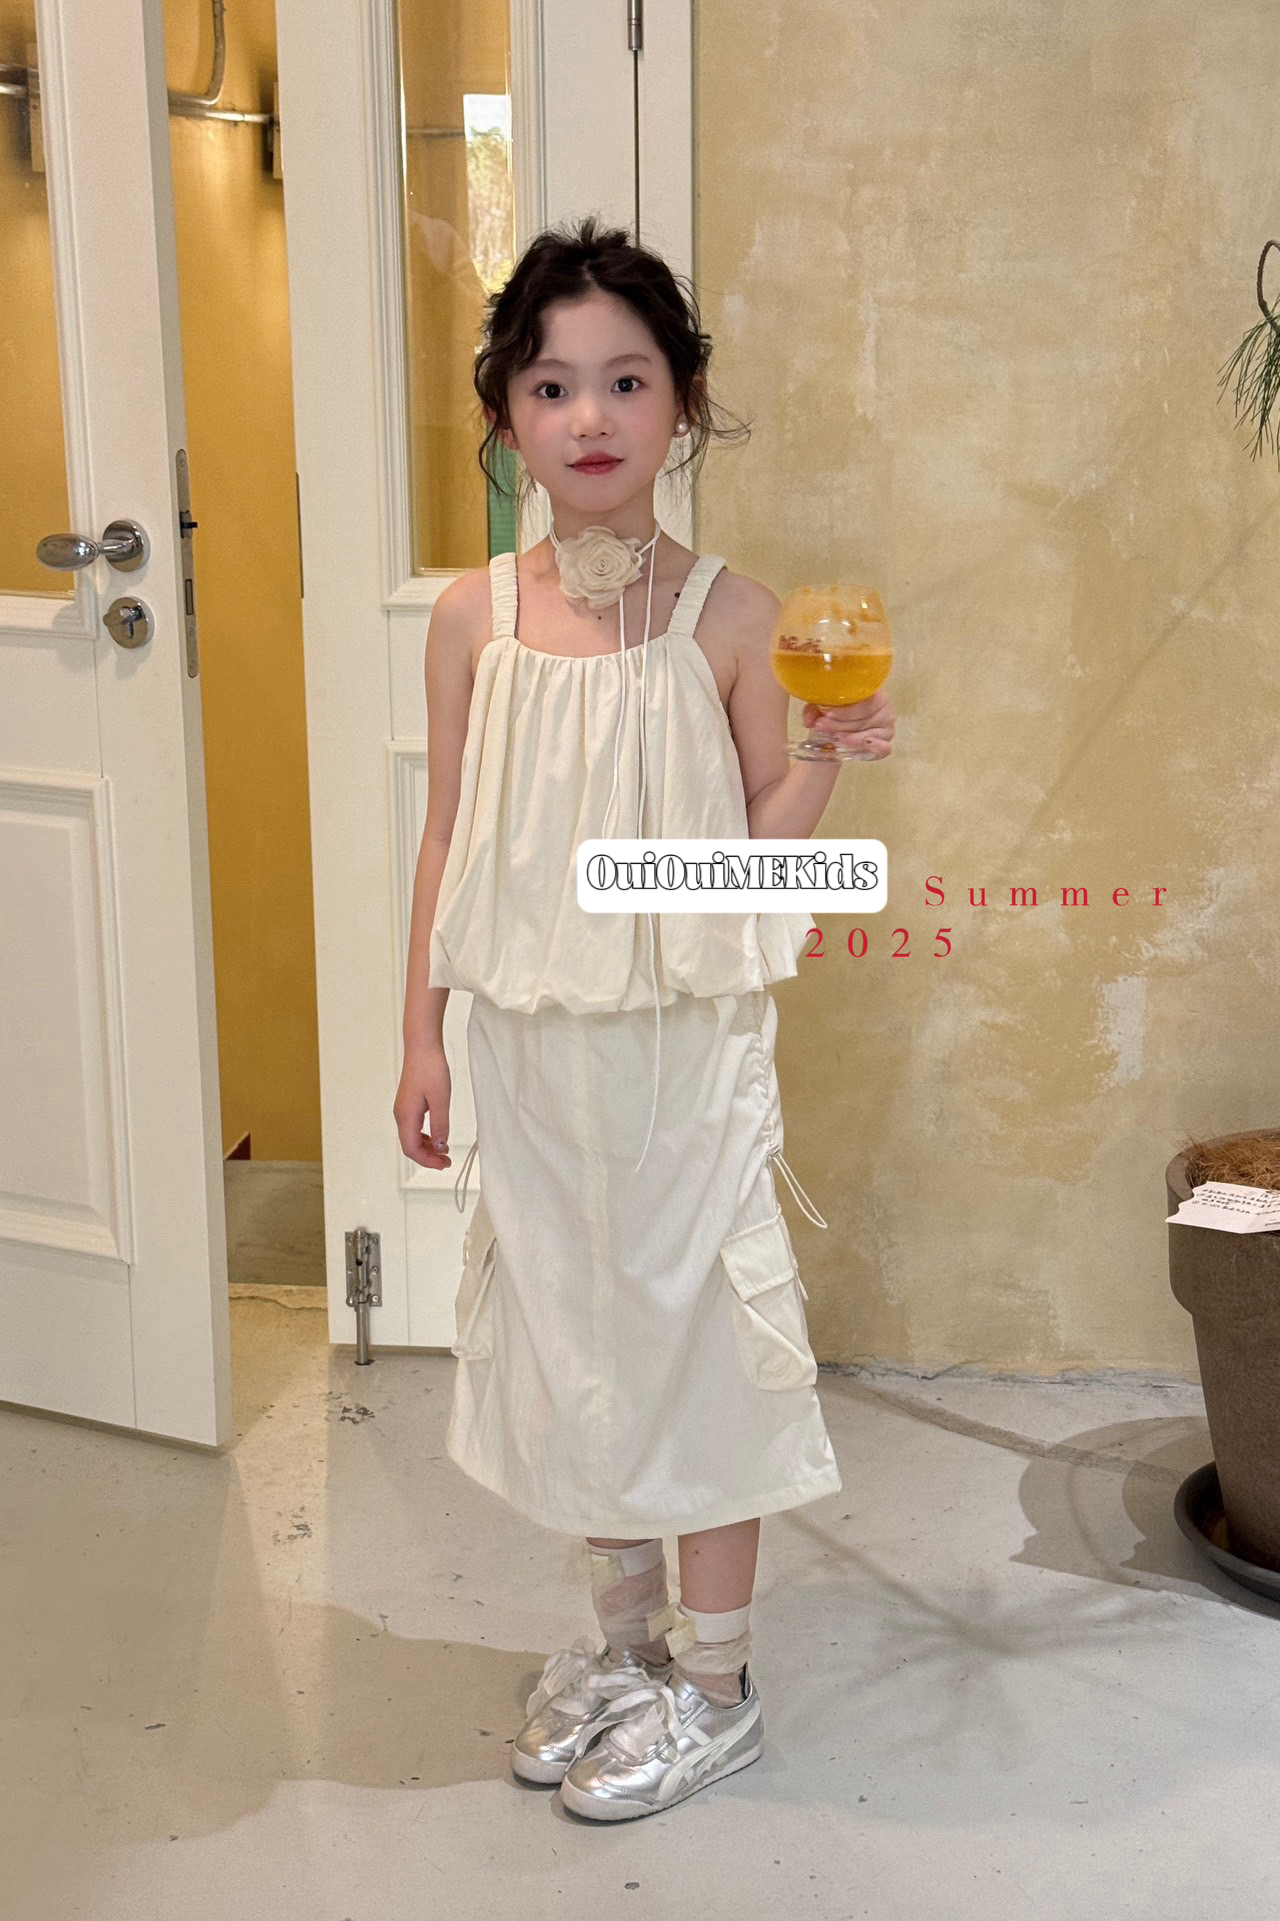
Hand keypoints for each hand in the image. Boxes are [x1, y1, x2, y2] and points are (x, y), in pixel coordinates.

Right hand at [394, 1040, 452, 1168]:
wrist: (422, 1046)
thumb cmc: (430, 1068)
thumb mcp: (441, 1099)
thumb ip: (440, 1125)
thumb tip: (440, 1145)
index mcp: (406, 1115)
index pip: (411, 1149)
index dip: (427, 1161)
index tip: (443, 1164)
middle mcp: (401, 1114)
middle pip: (410, 1146)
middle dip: (427, 1157)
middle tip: (446, 1162)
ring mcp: (404, 1109)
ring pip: (411, 1137)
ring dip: (427, 1147)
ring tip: (444, 1151)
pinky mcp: (409, 1103)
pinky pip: (414, 1127)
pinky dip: (425, 1136)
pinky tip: (437, 1136)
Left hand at [802, 687, 895, 759]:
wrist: (835, 732)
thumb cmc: (833, 714)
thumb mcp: (820, 708)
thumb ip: (814, 710)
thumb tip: (810, 720)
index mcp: (872, 691)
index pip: (864, 701)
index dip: (845, 710)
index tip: (826, 714)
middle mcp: (884, 707)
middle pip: (864, 719)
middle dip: (840, 725)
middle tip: (822, 727)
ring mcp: (886, 727)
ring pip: (869, 734)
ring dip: (851, 738)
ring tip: (834, 738)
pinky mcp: (885, 744)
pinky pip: (885, 748)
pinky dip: (875, 748)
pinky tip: (865, 745)